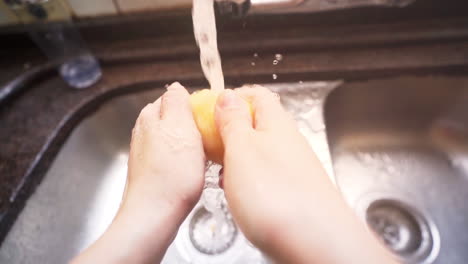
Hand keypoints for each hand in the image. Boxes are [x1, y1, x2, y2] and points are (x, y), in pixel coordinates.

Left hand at [125, 82, 204, 212]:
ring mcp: (147, 153)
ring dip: (191, 144)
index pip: (176, 98)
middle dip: (194, 126)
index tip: (211, 119)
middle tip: (211, 139)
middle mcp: (144, 132)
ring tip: (204, 157)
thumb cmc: (171, 174)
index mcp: (150, 115)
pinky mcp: (152, 172)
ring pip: (176, 139)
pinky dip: (185, 160)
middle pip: (176, 119)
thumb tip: (176, 86)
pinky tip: (193, 171)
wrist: (155, 214)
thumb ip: (177, 102)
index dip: (196, 106)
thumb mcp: (179, 127)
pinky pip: (174, 157)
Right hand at [215, 86, 396, 263]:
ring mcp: (291, 169)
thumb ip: (233, 121)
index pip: (257, 95)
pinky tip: (237, 196)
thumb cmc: (278, 195)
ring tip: (220, 172)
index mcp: (276, 123)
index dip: (233, 97)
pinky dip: (246, 182)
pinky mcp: (290, 194)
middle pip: (256, 125)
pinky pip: (263, 178)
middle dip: (230, 132)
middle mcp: (287, 143)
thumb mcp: (242, 148)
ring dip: (235, 159)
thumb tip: (227, 96)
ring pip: (258, 153)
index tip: (211, 108)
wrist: (314, 243)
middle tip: (210, 144)